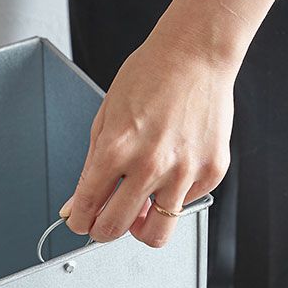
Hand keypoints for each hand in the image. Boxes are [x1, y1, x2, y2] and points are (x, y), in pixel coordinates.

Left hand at [59, 28, 236, 247]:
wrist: (195, 54)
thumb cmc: (148, 77)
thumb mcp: (105, 120)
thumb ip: (90, 169)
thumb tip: (75, 206)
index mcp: (116, 149)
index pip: (87, 207)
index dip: (79, 222)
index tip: (81, 223)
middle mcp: (150, 165)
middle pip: (116, 229)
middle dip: (103, 231)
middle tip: (104, 222)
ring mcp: (184, 171)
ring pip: (157, 234)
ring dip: (142, 227)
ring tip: (139, 207)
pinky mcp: (212, 171)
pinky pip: (186, 205)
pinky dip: (174, 197)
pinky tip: (170, 172)